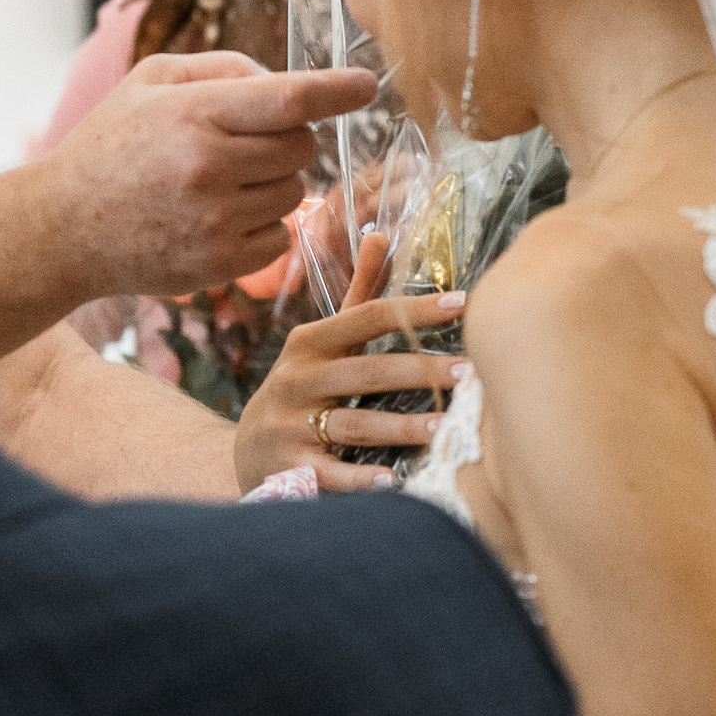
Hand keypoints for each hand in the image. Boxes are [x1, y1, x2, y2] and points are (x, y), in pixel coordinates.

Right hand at [43, 52, 376, 298]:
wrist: (60, 229)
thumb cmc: (108, 146)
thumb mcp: (148, 82)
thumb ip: (222, 67)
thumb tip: (284, 84)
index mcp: (192, 113)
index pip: (289, 97)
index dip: (337, 89)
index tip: (366, 85)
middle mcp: (208, 167)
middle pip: (302, 146)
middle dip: (288, 139)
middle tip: (245, 142)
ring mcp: (215, 220)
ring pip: (294, 193)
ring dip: (271, 184)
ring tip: (218, 184)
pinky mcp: (219, 264)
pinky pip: (279, 238)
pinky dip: (261, 227)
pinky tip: (216, 219)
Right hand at [234, 232, 468, 492]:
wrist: (247, 450)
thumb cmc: (302, 388)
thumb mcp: (320, 342)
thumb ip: (356, 295)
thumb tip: (380, 234)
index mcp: (307, 344)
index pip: (366, 318)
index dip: (414, 310)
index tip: (463, 304)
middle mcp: (295, 380)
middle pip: (364, 371)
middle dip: (418, 371)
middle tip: (469, 373)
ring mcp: (289, 425)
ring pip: (352, 424)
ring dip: (400, 427)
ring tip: (445, 428)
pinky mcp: (289, 468)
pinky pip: (330, 473)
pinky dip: (360, 478)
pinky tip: (393, 481)